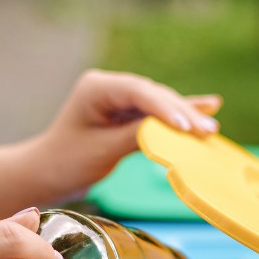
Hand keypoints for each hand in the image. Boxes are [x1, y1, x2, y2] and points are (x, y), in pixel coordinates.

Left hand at [34, 69, 222, 199]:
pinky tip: (209, 105)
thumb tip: (173, 130)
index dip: (166, 108)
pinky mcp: (127, 111)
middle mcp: (109, 86)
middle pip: (154, 96)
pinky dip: (178, 116)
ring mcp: (120, 97)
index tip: (188, 125)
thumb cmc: (67, 162)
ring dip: (185, 117)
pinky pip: (157, 112)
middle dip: (182, 113)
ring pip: (159, 104)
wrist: (48, 173)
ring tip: (210, 129)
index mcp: (96, 87)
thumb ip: (136, 136)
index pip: (138, 92)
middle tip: (208, 130)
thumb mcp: (102, 151)